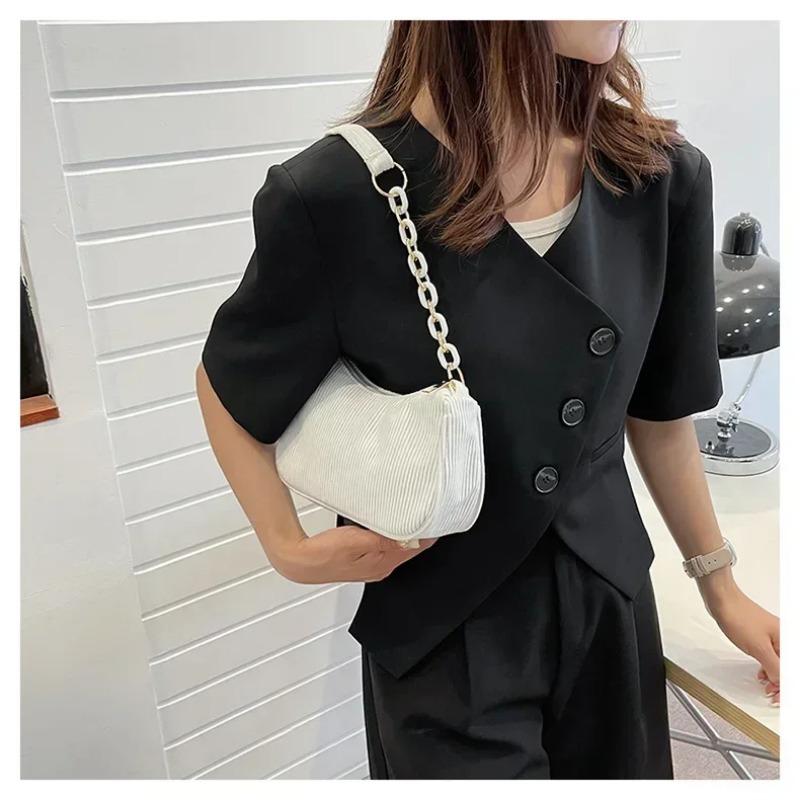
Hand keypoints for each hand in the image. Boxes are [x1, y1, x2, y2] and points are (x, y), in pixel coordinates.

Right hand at [271, 524, 437, 583]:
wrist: (301, 560)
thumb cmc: (326, 552)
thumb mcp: (361, 542)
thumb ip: (388, 540)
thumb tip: (413, 538)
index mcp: (385, 564)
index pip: (418, 547)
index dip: (430, 531)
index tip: (437, 515)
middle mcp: (382, 567)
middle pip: (411, 546)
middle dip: (420, 530)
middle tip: (426, 508)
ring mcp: (372, 564)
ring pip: (398, 544)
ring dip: (405, 530)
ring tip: (410, 512)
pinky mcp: (362, 558)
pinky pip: (386, 544)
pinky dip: (391, 533)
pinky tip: (387, 523)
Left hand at [698, 568, 779, 705]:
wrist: (722, 600)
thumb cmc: (739, 617)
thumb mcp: (759, 648)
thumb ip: (774, 668)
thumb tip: (781, 682)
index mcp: (787, 640)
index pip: (791, 670)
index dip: (786, 686)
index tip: (779, 698)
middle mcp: (783, 637)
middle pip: (787, 666)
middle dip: (782, 683)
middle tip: (772, 695)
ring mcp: (771, 635)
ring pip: (779, 662)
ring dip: (774, 676)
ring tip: (766, 686)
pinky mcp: (760, 634)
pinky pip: (769, 655)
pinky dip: (767, 666)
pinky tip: (761, 672)